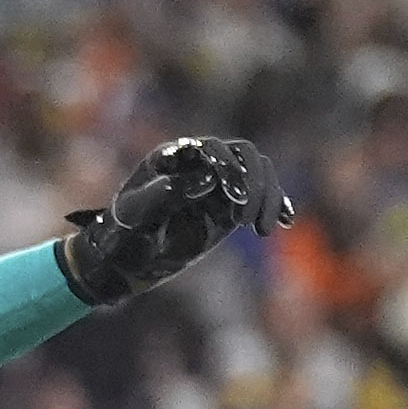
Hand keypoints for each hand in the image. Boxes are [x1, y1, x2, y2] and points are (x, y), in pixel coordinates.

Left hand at [56, 137, 294, 308]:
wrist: (124, 259)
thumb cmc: (123, 233)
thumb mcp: (136, 215)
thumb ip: (166, 193)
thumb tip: (208, 178)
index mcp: (175, 156)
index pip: (211, 149)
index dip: (226, 167)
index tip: (234, 199)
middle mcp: (200, 163)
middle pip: (242, 155)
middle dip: (253, 183)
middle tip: (248, 220)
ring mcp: (217, 183)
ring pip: (257, 173)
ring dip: (267, 196)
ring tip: (262, 230)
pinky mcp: (229, 205)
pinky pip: (260, 196)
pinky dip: (276, 204)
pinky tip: (284, 221)